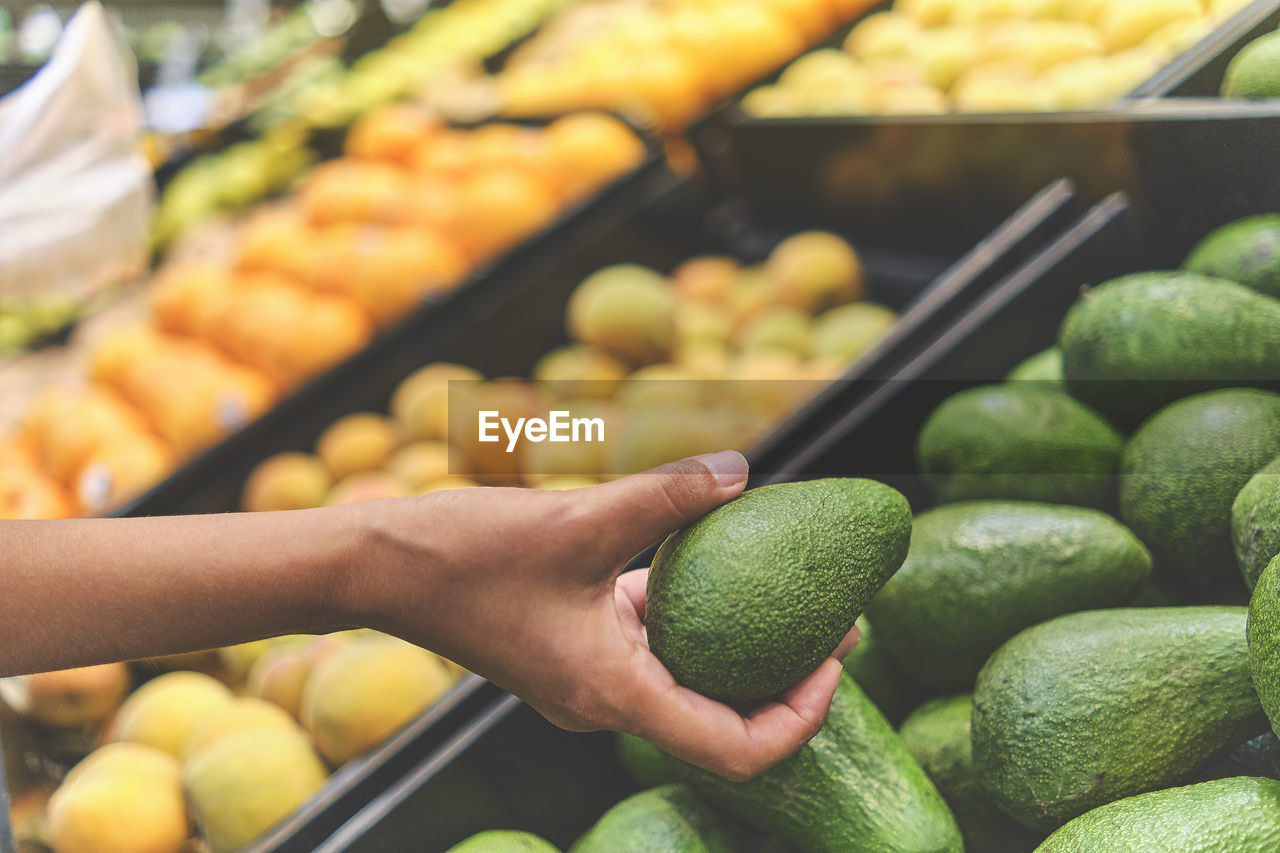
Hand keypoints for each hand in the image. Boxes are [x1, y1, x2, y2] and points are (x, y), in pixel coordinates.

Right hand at [348, 450, 856, 780]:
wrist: (379, 566)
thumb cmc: (466, 555)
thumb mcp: (580, 519)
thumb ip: (669, 495)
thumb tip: (744, 472)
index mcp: (614, 694)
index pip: (731, 748)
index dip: (797, 719)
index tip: (836, 666)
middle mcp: (605, 700)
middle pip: (719, 716)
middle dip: (786, 678)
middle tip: (840, 624)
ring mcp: (587, 676)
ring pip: (685, 676)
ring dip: (741, 643)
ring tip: (795, 594)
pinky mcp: (571, 645)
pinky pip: (647, 641)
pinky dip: (689, 614)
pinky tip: (712, 559)